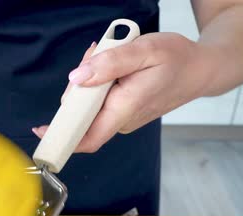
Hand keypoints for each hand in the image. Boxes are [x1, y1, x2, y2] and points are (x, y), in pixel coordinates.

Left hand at [33, 32, 213, 151]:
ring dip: (89, 80)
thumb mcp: (144, 51)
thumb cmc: (177, 59)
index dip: (61, 138)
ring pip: (89, 104)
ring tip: (107, 54)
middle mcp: (122, 120)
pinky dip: (99, 81)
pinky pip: (100, 100)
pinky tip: (112, 64)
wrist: (201, 69)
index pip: (87, 137)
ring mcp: (123, 117)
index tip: (40, 131)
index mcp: (124, 109)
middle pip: (81, 113)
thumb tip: (76, 79)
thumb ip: (108, 64)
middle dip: (77, 85)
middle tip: (94, 56)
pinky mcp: (123, 111)